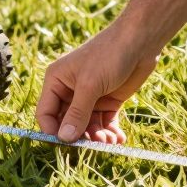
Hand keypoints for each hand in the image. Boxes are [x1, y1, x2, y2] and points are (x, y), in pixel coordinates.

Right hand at [36, 16, 157, 143]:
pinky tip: (118, 139)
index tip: (66, 146)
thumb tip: (63, 139)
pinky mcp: (107, 101)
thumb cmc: (109, 55)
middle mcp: (69, 90)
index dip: (53, 131)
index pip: (46, 113)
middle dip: (79, 136)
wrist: (139, 40)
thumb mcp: (90, 85)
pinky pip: (104, 122)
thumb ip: (77, 113)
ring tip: (109, 141)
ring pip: (87, 126)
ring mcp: (89, 97)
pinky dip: (110, 132)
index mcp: (56, 81)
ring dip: (97, 137)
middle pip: (67, 123)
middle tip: (94, 145)